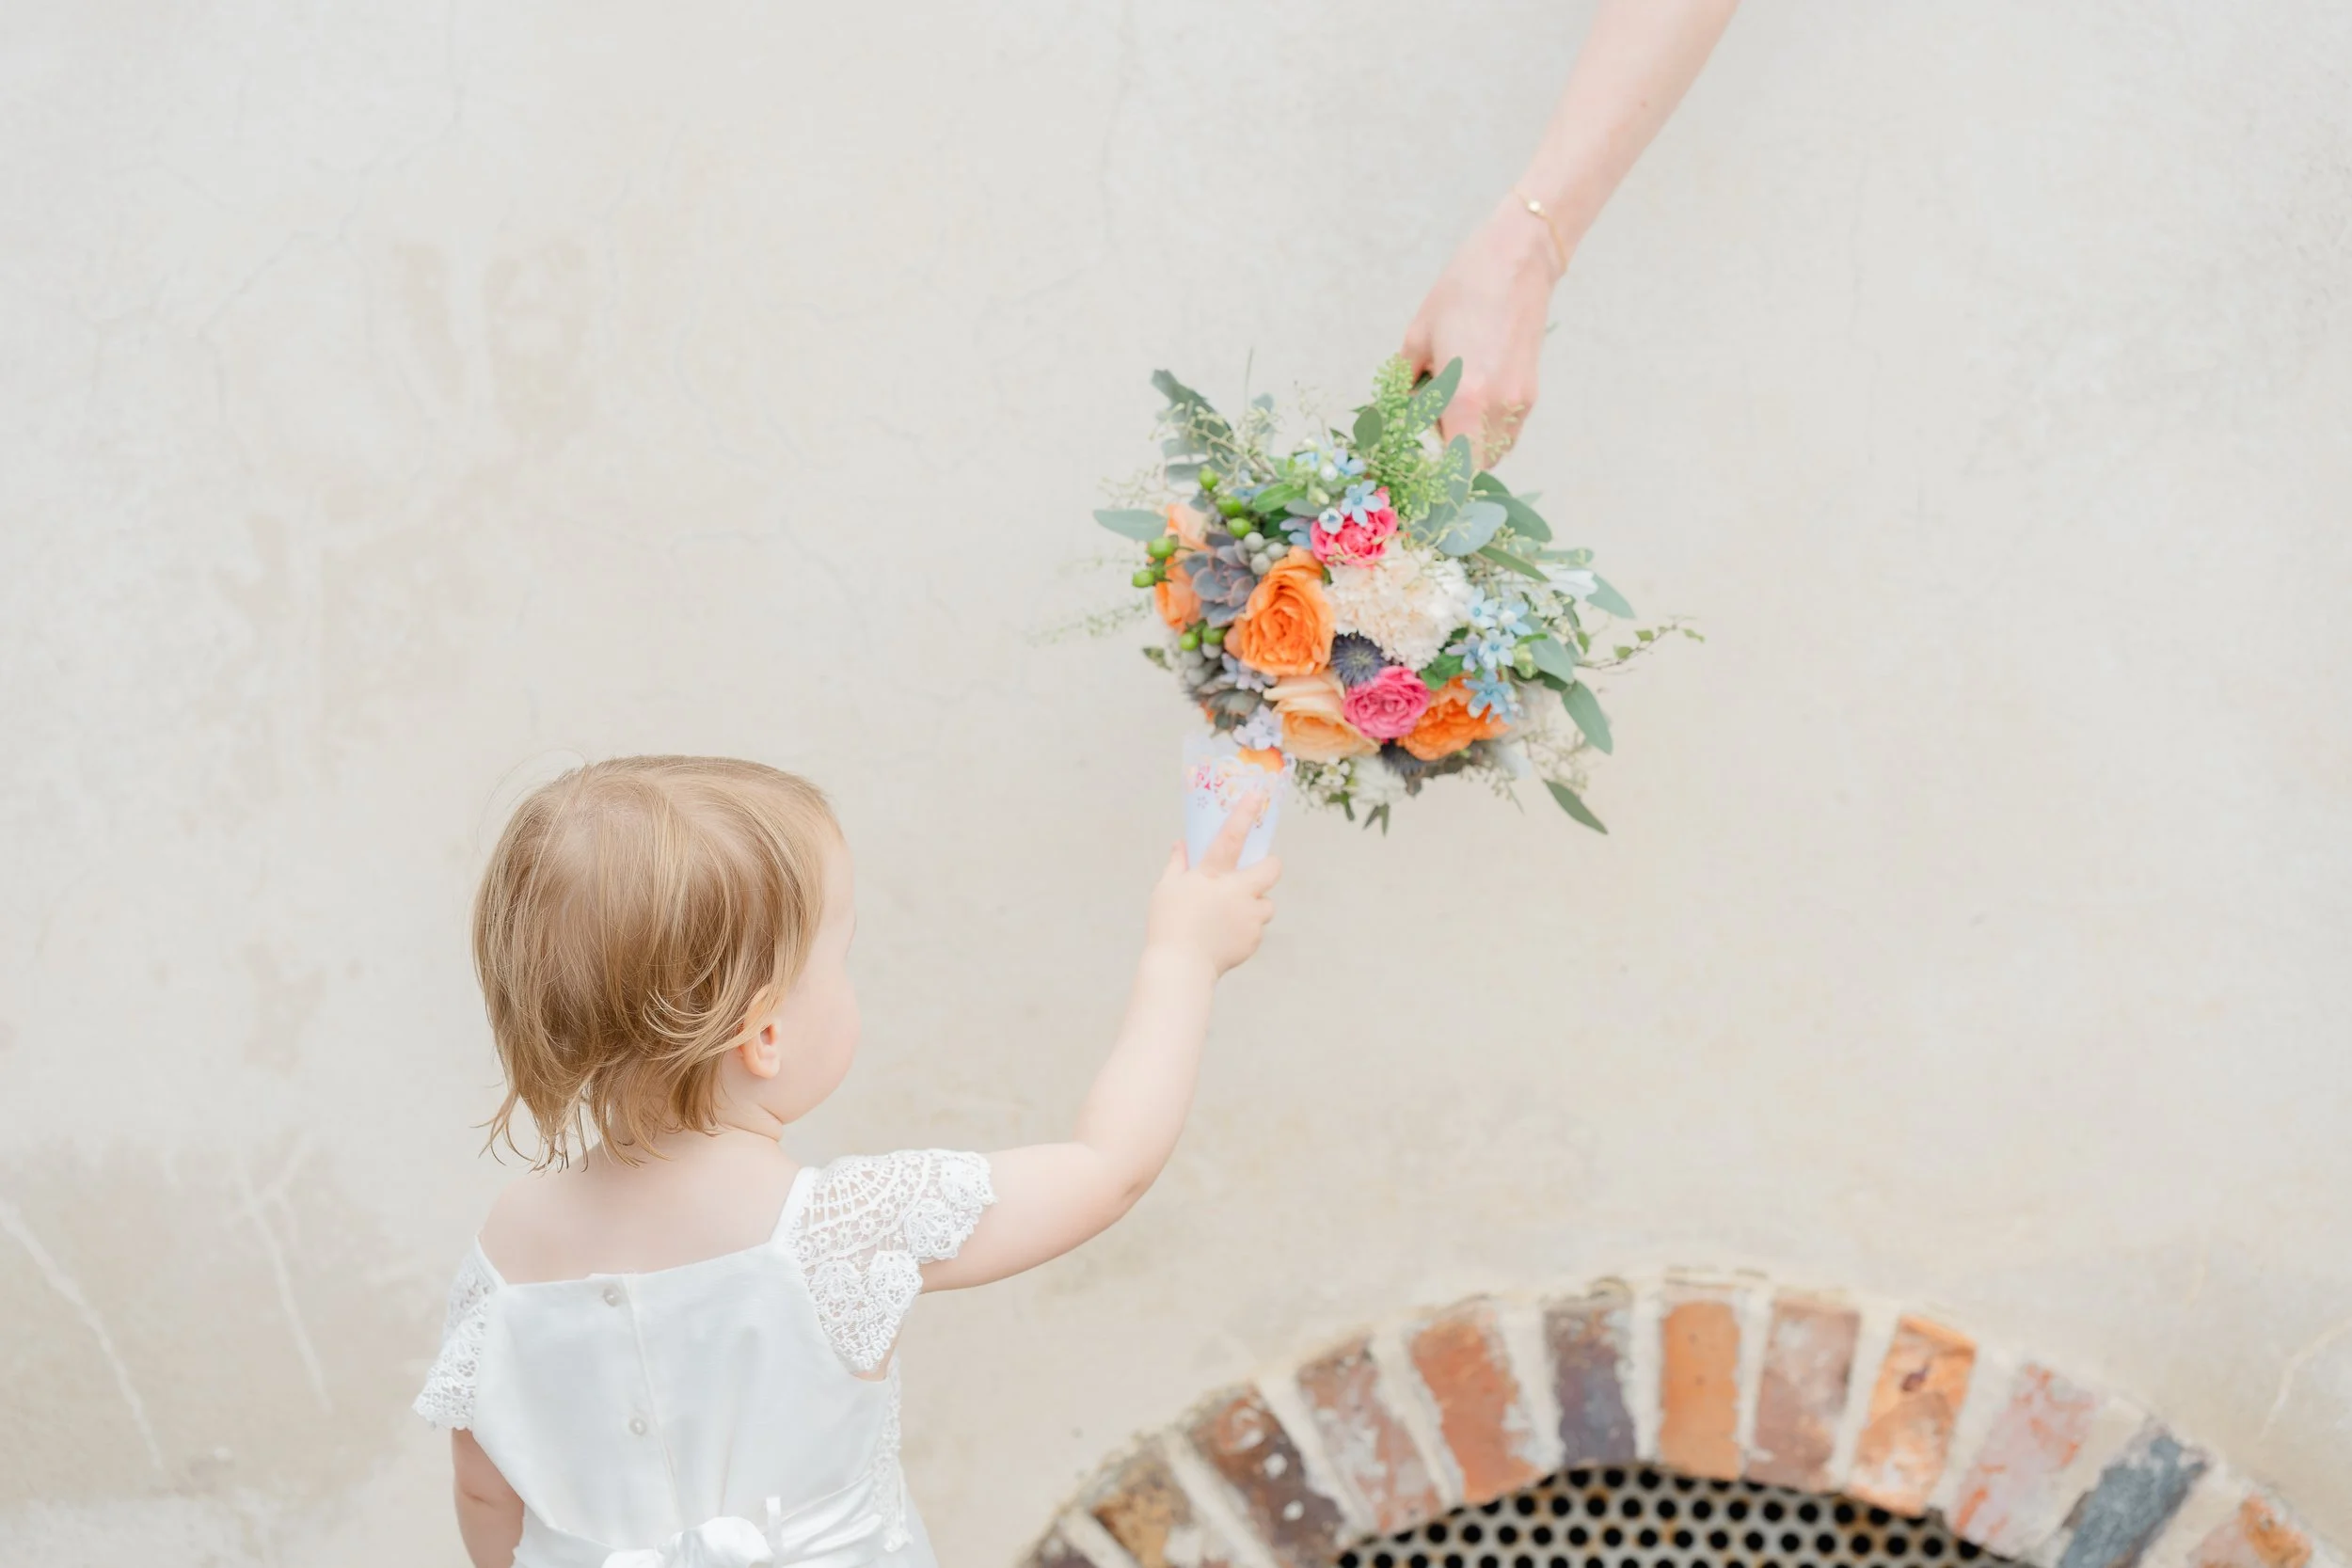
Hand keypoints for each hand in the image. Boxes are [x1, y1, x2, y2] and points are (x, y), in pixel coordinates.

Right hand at [1146, 794, 1280, 976]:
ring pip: (1266, 904)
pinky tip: (1225, 936)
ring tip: (1231, 914)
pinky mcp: (1253, 939)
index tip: (1257, 795)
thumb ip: (1177, 864)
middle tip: (1254, 872)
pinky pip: (1256, 928)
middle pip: (1271, 869)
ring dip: (1255, 904)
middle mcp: (1238, 893)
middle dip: (1268, 866)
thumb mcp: (1166, 889)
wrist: (1182, 967)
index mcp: (1213, 876)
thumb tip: (1181, 844)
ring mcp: (1250, 917)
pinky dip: (1245, 928)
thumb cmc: (1169, 924)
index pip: (1231, 837)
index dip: (1244, 814)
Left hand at [1401, 195, 1562, 467]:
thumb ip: (1402, 384)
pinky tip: (1470, 403)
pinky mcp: (1531, 394)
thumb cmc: (1462, 292)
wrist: (1517, 261)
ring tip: (1448, 415)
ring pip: (1493, 453)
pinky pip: (1506, 433)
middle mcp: (1497, 409)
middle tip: (1426, 436)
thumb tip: (1392, 414)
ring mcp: (1519, 404)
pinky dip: (1486, 433)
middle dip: (1447, 461)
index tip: (1418, 475)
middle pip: (1472, 466)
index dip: (1436, 482)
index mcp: (1464, 399)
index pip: (1454, 470)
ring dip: (1468, 448)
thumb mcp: (1417, 338)